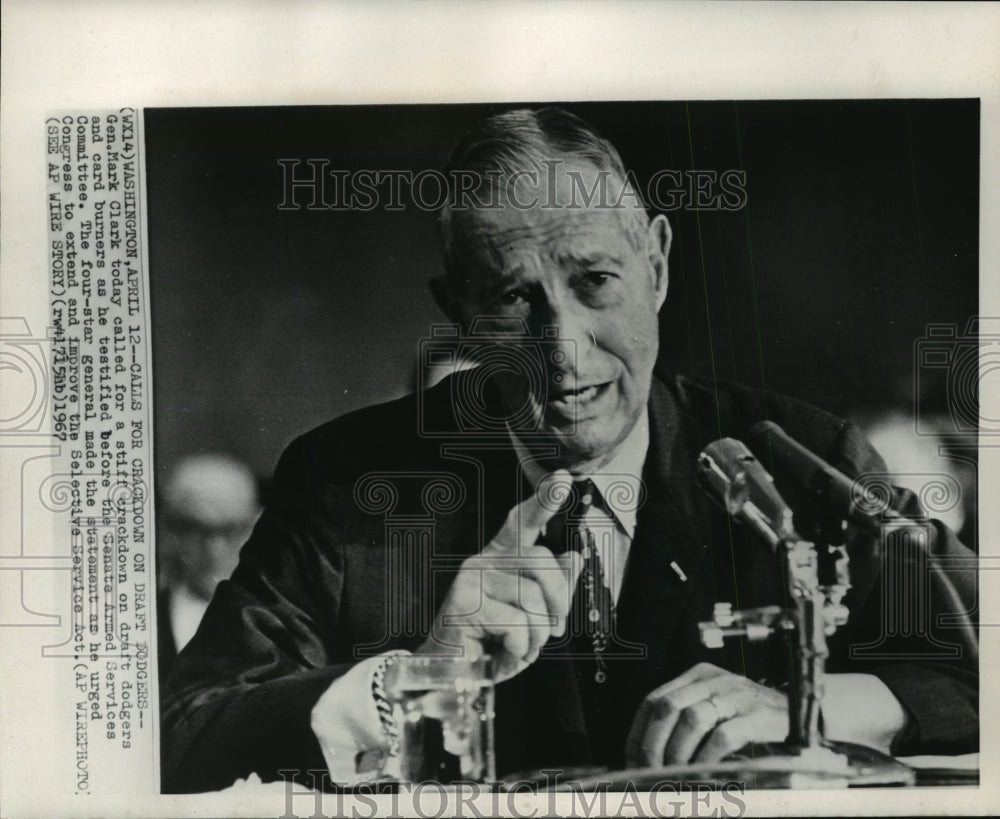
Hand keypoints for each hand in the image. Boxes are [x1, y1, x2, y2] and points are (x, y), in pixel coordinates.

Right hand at [415, 471, 583, 681]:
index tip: (565, 478)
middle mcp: (482, 560)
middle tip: (552, 631)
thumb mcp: (531, 617)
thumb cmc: (493, 643)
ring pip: (532, 600)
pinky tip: (502, 653)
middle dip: (558, 601)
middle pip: (541, 562)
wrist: (452, 677)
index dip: (544, 500)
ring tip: (520, 647)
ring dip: (537, 635)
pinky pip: (517, 625)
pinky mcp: (464, 604)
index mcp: (499, 558)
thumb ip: (551, 588)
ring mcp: (470, 579)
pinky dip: (520, 649)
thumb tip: (575, 558)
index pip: (522, 522)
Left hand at [625, 662, 787, 766]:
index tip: (631, 760)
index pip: (654, 699)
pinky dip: (706, 758)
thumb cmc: (757, 723)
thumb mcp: (718, 714)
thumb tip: (648, 758)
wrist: (809, 718)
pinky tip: (701, 774)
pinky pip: (723, 736)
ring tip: (672, 775)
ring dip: (676, 753)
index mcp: (699, 676)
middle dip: (652, 744)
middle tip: (648, 772)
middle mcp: (715, 680)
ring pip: (691, 719)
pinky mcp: (759, 716)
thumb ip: (687, 726)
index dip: (638, 732)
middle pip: (667, 707)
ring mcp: (738, 695)